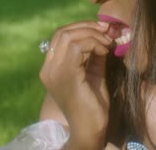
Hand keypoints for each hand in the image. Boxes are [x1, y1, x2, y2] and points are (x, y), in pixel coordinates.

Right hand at [39, 21, 112, 148]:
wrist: (91, 129)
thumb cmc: (93, 104)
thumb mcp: (93, 72)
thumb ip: (94, 54)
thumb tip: (102, 33)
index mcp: (51, 68)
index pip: (59, 36)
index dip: (80, 27)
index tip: (101, 29)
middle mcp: (48, 69)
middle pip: (62, 32)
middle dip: (87, 26)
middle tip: (107, 31)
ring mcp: (54, 72)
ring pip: (69, 36)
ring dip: (92, 35)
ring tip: (107, 43)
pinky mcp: (66, 75)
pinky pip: (77, 47)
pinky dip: (94, 44)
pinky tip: (105, 52)